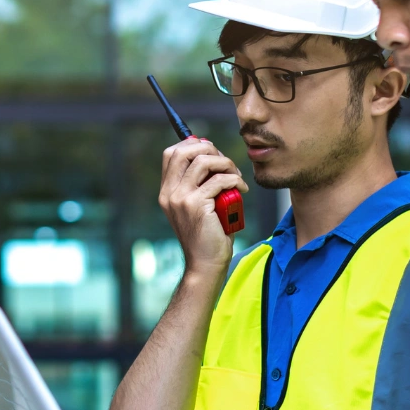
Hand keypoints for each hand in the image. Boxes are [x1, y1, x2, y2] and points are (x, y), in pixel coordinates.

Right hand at [159, 138, 247, 277]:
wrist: (205, 263)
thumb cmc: (207, 235)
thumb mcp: (197, 206)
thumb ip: (198, 184)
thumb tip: (212, 157)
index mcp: (167, 192)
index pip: (171, 154)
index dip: (192, 145)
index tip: (212, 152)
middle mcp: (170, 193)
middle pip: (184, 151)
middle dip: (209, 149)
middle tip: (225, 162)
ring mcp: (181, 198)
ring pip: (204, 162)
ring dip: (225, 164)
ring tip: (236, 176)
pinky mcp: (197, 205)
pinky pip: (219, 180)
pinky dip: (235, 180)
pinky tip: (241, 189)